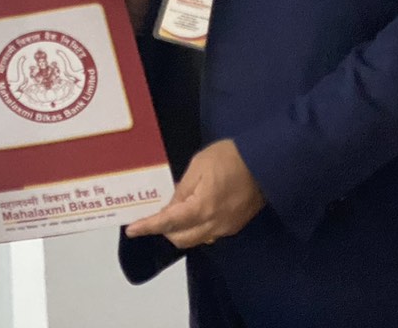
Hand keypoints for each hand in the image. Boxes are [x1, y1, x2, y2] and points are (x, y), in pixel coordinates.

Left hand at [123, 139, 264, 249]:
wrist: (266, 162)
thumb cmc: (229, 158)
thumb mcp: (199, 166)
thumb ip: (182, 190)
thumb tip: (170, 207)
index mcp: (202, 208)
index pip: (168, 223)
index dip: (148, 227)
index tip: (132, 230)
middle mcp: (213, 225)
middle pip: (181, 238)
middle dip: (164, 230)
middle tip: (153, 216)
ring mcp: (226, 229)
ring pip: (195, 239)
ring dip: (180, 231)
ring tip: (172, 214)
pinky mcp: (235, 226)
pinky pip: (209, 234)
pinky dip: (196, 228)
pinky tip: (194, 213)